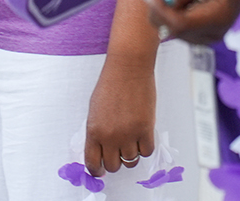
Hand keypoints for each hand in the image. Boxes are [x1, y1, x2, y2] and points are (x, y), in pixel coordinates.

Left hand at [84, 55, 155, 177]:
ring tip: (131, 139)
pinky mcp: (145, 129)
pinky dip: (144, 147)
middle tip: (118, 151)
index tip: (101, 170)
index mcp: (93, 130)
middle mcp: (110, 135)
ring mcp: (128, 134)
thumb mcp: (95, 110)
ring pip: (131, 161)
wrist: (128, 68)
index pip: (92, 163)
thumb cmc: (110, 85)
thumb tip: (99, 152)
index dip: (97, 170)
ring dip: (131, 153)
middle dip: (115, 160)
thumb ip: (97, 132)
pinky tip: (142, 135)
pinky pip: (146, 152)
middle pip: (113, 166)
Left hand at [143, 0, 239, 43]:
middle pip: (169, 27)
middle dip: (161, 2)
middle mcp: (211, 33)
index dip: (160, 8)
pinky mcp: (193, 32)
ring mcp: (201, 35)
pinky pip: (167, 22)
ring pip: (164, 24)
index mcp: (220, 17)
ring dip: (164, 1)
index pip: (180, 24)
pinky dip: (167, 4)